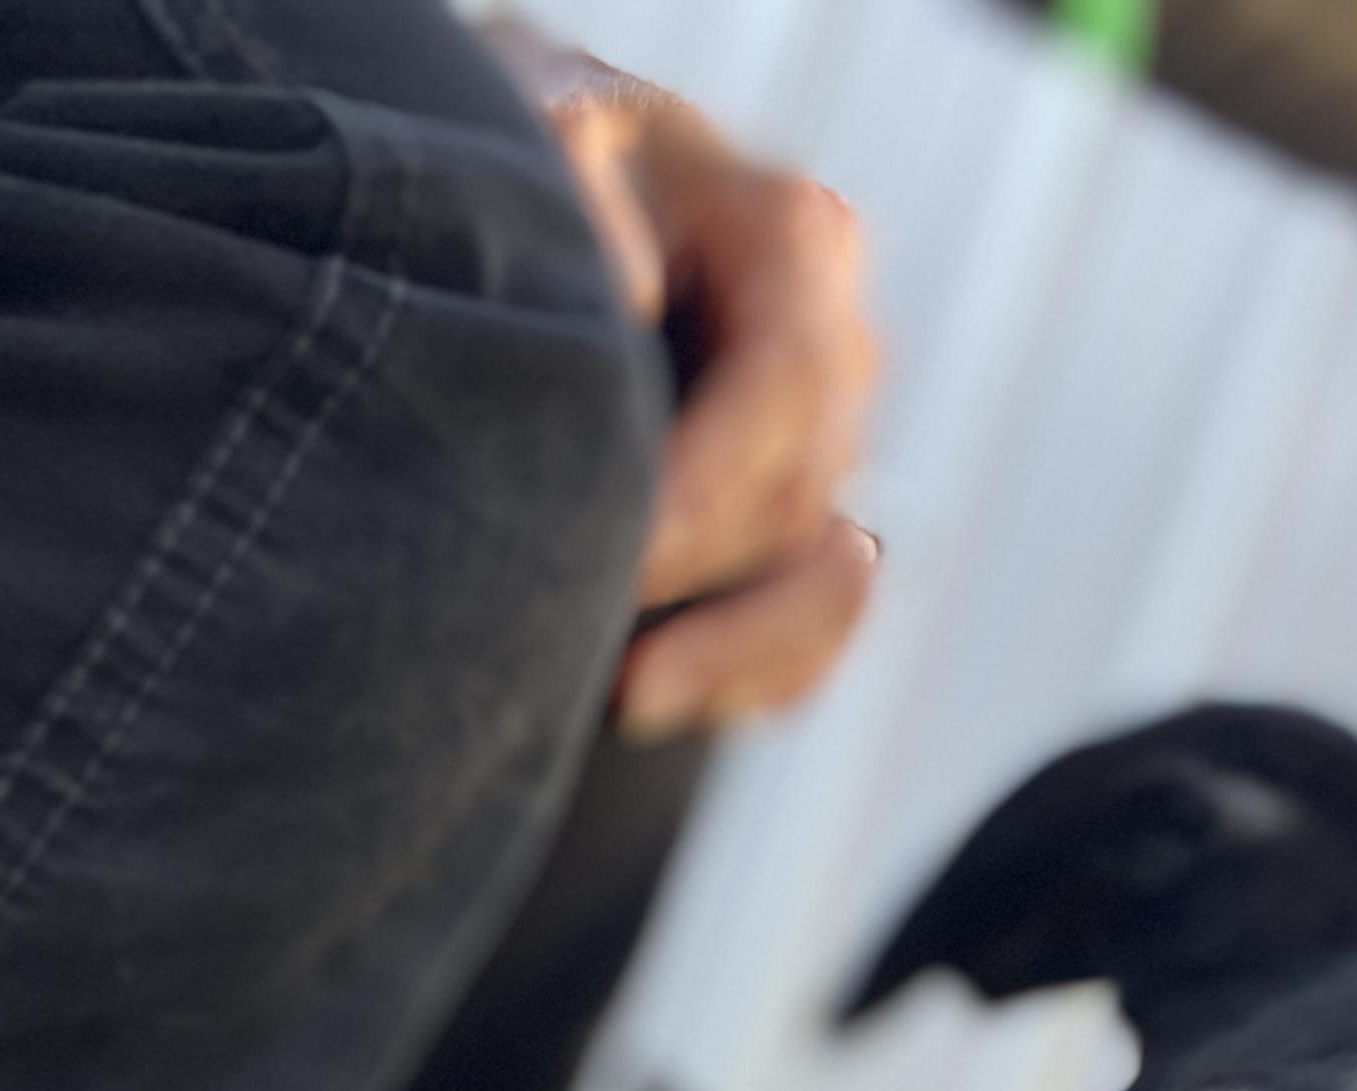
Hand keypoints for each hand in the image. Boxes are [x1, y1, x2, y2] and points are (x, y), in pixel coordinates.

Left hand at [482, 16, 880, 737]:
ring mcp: (824, 449)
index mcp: (797, 242)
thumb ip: (578, 183)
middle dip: (697, 587)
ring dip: (729, 659)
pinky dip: (742, 681)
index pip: (789, 396)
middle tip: (574, 640)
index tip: (602, 558)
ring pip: (820, 589)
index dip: (700, 496)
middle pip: (801, 507)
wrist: (521, 204)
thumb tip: (629, 290)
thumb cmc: (531, 158)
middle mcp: (835, 350)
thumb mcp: (541, 127)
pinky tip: (644, 694)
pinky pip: (805, 638)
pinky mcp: (788, 529)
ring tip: (621, 697)